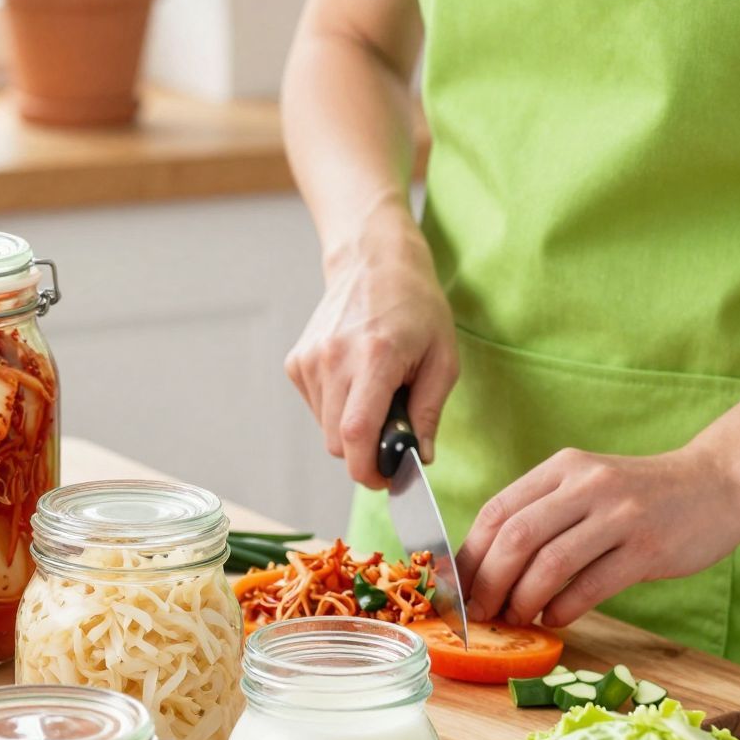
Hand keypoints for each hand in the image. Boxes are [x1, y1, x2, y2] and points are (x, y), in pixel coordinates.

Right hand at [286, 221, 457, 487]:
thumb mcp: (442, 358)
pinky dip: (336, 409)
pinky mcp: (297, 362)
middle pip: (337, 442)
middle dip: (364, 452)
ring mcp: (310, 360)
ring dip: (351, 428)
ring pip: (325, 428)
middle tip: (391, 435)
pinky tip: (355, 381)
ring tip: (375, 393)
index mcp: (375, 358)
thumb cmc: (416, 306)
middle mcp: (333, 359)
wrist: (373, 261)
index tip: (385, 478)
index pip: (356, 434)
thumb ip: (429, 413)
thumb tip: (419, 459)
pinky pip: (316, 409)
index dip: (367, 468)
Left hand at [459, 440, 739, 629]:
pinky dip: (563, 609)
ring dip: (523, 601)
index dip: (470, 555)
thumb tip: (485, 566)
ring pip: (550, 564)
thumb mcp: (586, 486)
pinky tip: (555, 618)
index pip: (497, 511)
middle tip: (481, 613)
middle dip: (489, 583)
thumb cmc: (639, 496)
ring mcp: (619, 515)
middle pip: (516, 538)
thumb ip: (543, 513)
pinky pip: (591, 586)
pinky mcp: (647, 548)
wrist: (715, 484)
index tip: (457, 588)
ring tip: (517, 618)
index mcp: (563, 468)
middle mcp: (587, 485)